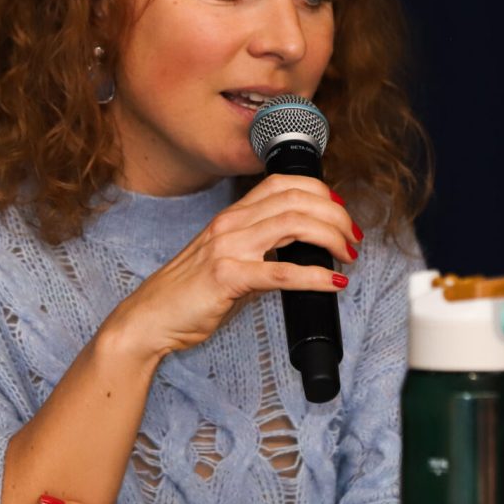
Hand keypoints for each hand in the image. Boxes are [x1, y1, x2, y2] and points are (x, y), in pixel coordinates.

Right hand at [103, 174, 362, 360]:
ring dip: (332, 237)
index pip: (283, 184)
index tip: (340, 211)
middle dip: (336, 215)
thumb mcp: (230, 262)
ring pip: (294, 224)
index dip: (319, 191)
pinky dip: (316, 275)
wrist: (149, 318)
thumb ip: (264, 253)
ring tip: (349, 255)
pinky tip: (333, 282)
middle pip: (297, 200)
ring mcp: (228, 248)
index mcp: (232, 216)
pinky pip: (282, 272)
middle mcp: (231, 224)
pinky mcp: (227, 277)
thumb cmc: (190, 293)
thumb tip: (306, 257)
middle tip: (353, 237)